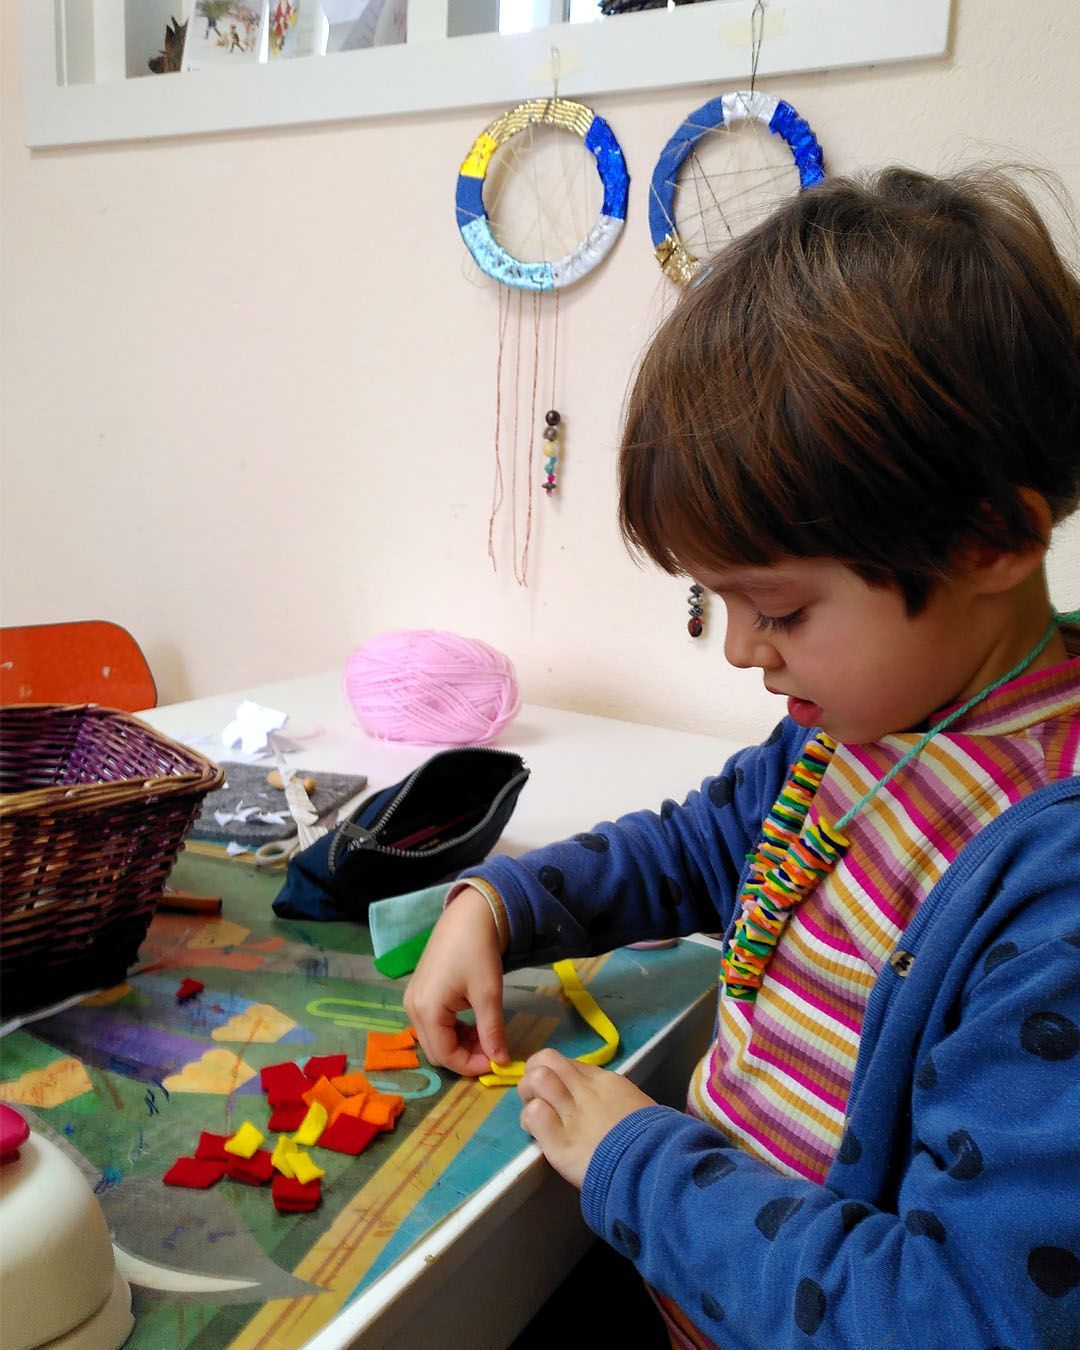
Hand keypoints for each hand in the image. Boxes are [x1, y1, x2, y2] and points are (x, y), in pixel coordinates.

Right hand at [404, 886, 508, 1076]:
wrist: (468, 915)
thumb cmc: (477, 952)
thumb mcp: (488, 994)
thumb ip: (491, 1032)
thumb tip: (500, 1062)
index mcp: (426, 1009)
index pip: (445, 1055)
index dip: (471, 1065)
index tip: (496, 1061)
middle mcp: (412, 1008)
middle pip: (436, 1050)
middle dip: (464, 1056)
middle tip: (492, 1049)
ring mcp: (412, 999)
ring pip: (434, 1038)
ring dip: (459, 1043)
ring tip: (485, 1035)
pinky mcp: (419, 992)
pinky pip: (432, 1023)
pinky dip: (452, 1029)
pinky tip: (472, 1022)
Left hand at [518, 1049, 655, 1188]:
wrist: (655, 1166)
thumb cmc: (654, 1141)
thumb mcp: (637, 1107)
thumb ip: (616, 1100)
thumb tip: (608, 1106)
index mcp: (606, 1081)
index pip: (568, 1063)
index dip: (556, 1076)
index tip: (558, 1093)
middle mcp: (586, 1090)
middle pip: (546, 1059)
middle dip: (533, 1074)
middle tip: (537, 1098)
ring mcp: (572, 1113)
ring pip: (537, 1078)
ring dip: (528, 1095)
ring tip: (534, 1114)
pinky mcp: (560, 1141)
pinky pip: (534, 1113)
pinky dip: (529, 1120)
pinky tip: (536, 1133)